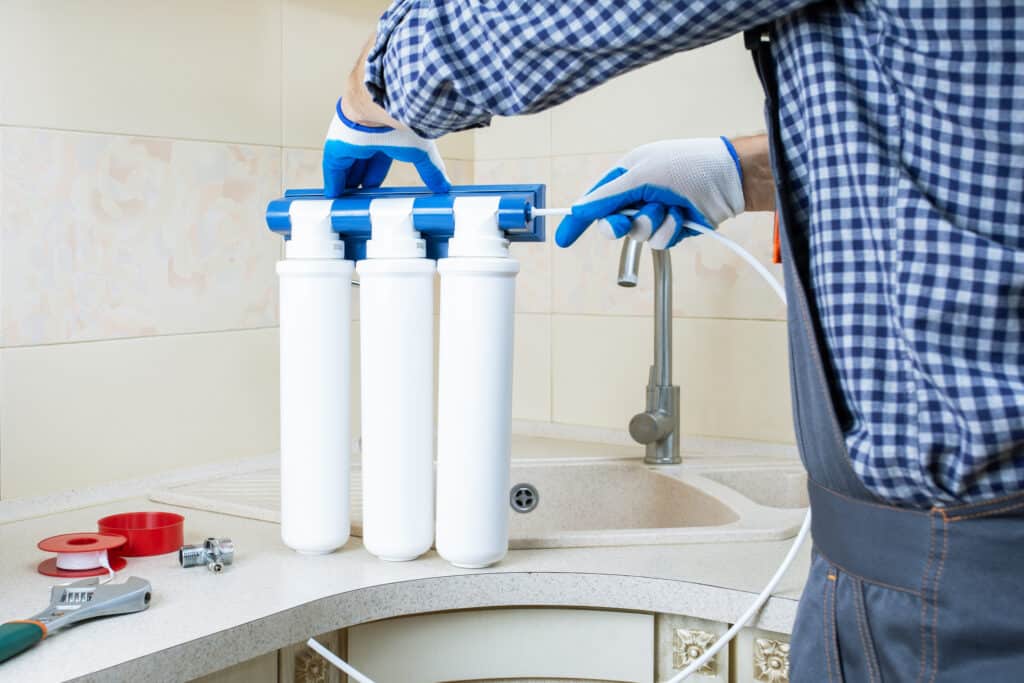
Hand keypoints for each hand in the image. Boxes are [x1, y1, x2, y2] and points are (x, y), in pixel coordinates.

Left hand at [322, 98, 451, 196]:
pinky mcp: (337, 144)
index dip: (376, 174)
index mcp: (385, 134)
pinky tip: (333, 194)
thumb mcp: (420, 151)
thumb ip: (430, 170)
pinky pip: (333, 167)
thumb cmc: (403, 118)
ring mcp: (350, 139)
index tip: (375, 186)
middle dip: (359, 178)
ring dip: (346, 182)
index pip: (379, 158)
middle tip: (358, 194)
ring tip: (346, 199)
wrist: (383, 102)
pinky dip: (333, 181)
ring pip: (346, 165)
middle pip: (360, 163)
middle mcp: (366, 136)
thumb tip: (445, 186)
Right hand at [555, 137, 744, 247]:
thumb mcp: (641, 176)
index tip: (563, 239)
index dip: (579, 218)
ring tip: (671, 207)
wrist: (730, 179)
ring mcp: (657, 211)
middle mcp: (640, 194)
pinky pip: (660, 240)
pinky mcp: (674, 228)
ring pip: (638, 234)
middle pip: (613, 222)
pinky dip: (670, 230)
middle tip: (627, 221)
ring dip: (653, 223)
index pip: (595, 199)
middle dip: (623, 223)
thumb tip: (579, 209)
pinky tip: (683, 217)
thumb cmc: (687, 165)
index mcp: (627, 174)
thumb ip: (607, 196)